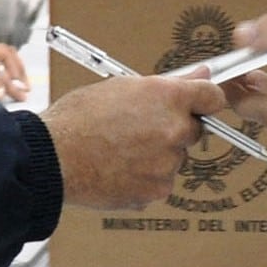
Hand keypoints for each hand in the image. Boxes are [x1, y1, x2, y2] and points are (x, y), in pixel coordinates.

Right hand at [43, 72, 227, 209]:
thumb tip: (199, 76)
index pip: (212, 97)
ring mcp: (167, 163)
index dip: (206, 100)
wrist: (53, 158)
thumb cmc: (78, 119)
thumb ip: (166, 85)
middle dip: (172, 129)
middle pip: (192, 130)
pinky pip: (160, 182)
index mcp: (168, 98)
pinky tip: (118, 168)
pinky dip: (144, 178)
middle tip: (138, 129)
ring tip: (119, 150)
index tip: (200, 104)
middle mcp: (174, 130)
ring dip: (156, 156)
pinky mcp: (156, 190)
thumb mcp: (120, 86)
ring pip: (173, 158)